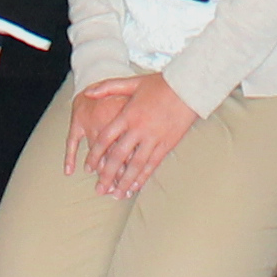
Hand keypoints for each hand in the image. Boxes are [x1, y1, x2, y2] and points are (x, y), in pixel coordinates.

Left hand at [75, 73, 194, 198]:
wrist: (189, 87)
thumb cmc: (160, 84)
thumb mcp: (132, 82)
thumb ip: (108, 87)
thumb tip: (87, 92)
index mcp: (127, 114)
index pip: (106, 139)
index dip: (95, 155)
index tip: (88, 168)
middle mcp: (139, 129)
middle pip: (118, 157)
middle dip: (107, 175)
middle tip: (99, 190)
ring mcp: (154, 138)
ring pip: (135, 165)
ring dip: (124, 182)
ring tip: (116, 195)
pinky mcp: (167, 144)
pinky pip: (153, 164)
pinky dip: (143, 177)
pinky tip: (136, 187)